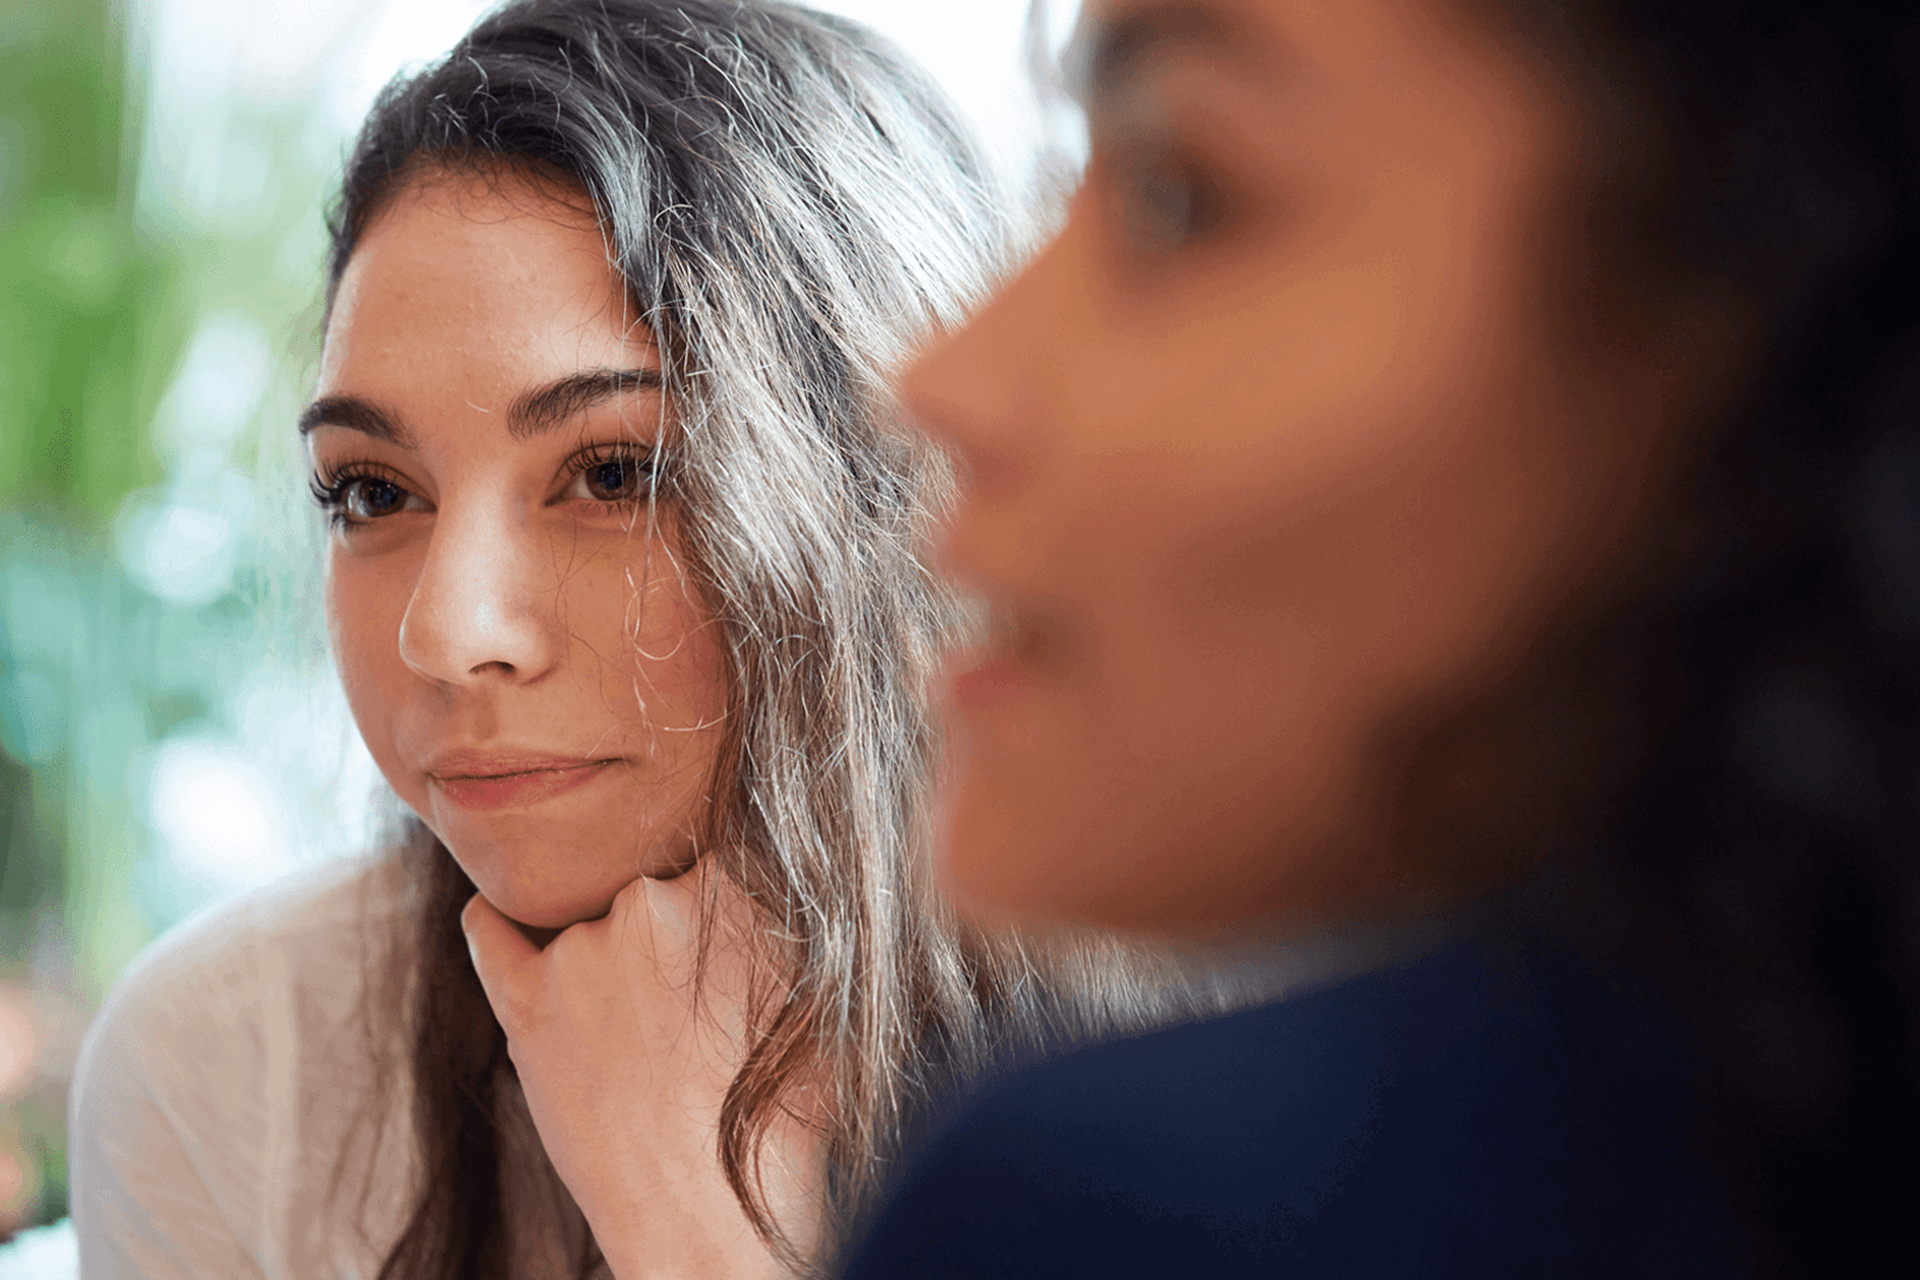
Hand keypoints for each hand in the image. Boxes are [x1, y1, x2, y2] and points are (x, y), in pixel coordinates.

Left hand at [462, 860, 818, 1278]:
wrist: (715, 1219)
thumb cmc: (787, 1120)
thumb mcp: (819, 992)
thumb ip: (785, 918)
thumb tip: (771, 884)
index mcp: (733, 885)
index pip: (714, 844)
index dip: (721, 884)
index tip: (723, 924)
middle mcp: (649, 903)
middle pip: (650, 876)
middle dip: (667, 923)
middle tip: (689, 994)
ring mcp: (580, 953)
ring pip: (583, 907)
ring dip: (604, 945)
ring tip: (636, 1025)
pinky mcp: (525, 1006)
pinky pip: (488, 928)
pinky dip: (499, 920)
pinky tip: (513, 925)